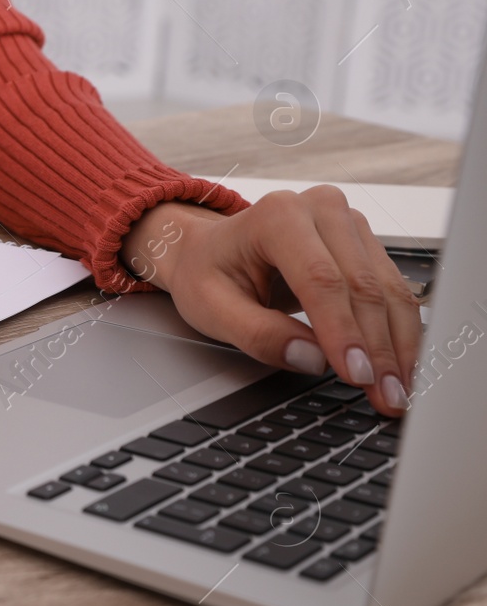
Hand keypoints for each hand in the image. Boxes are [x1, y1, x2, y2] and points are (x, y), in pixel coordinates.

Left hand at [122, 188, 421, 416]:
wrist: (207, 249)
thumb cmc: (205, 273)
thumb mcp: (211, 308)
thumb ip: (259, 335)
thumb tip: (312, 360)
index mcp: (277, 216)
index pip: (320, 280)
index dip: (343, 331)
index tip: (357, 374)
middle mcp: (320, 209)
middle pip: (361, 286)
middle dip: (377, 348)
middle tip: (387, 396)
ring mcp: (347, 223)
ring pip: (387, 290)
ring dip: (398, 345)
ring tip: (398, 390)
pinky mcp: (363, 242)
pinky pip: (391, 290)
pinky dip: (397, 332)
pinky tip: (400, 365)